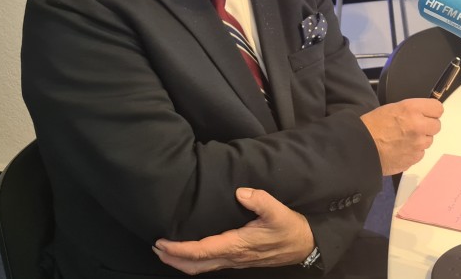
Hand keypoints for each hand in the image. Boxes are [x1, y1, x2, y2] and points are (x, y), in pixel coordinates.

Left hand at [152, 188, 314, 274]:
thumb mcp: (278, 212)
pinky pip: (209, 264)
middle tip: (156, 246)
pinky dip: (193, 260)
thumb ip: (260, 200)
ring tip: (165, 250)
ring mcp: (234, 260)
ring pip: (201, 267)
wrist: (304, 245)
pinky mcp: (238, 259)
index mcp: (237, 245)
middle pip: (194, 265)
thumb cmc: (290, 229)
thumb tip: (241, 192)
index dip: (178, 249)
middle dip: (172, 259)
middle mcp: (232, 257)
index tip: (162, 241)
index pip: (200, 251)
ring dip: (180, 261)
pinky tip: (189, 251)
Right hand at [361, 98, 443, 175]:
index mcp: (412, 109)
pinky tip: (400, 148)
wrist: (361, 147)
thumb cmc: (372, 126)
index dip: (431, 111)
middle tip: (413, 126)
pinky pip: (420, 153)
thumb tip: (424, 114)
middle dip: (427, 126)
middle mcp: (418, 126)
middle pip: (437, 125)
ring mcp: (418, 144)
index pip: (438, 108)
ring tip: (403, 138)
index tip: (426, 113)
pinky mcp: (415, 158)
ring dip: (420, 139)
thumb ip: (411, 110)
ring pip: (429, 140)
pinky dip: (413, 151)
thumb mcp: (392, 108)